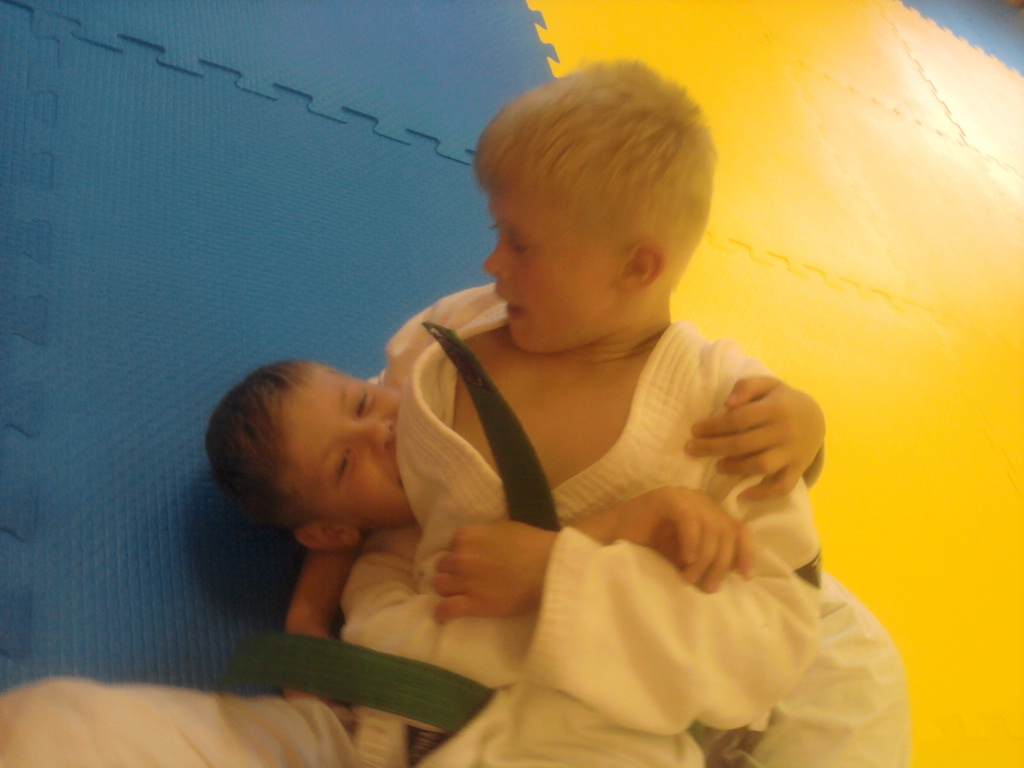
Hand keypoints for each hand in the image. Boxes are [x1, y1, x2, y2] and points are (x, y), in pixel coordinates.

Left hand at [432, 520, 556, 622]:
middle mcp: (461, 558)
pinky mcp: (474, 604)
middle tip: (467, 577)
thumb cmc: (533, 544)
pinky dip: (442, 613)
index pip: (451, 545)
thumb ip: (483, 535)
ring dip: (448, 589)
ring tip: (459, 594)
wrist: (549, 566)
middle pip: (442, 566)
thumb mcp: (503, 528)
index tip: (470, 559)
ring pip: (440, 586)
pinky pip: (446, 609)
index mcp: (467, 536)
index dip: (460, 553)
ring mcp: (465, 582)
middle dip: (452, 571)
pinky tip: (444, 616)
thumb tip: (476, 544)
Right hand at [574, 487, 753, 592]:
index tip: (744, 577)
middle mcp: (701, 501)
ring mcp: (684, 496)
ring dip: (704, 558)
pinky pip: (689, 518)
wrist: (613, 539)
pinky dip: (691, 540)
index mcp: (710, 513)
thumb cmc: (651, 551)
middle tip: (707, 587)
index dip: (746, 552)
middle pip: (726, 530)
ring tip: (689, 578)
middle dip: (720, 563)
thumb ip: (710, 559)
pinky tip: (685, 559)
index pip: (738, 528)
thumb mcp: (688, 559)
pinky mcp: (667, 497)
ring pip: (711, 526)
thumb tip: (738, 572)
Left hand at [686, 377, 824, 501]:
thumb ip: (746, 387)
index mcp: (775, 408)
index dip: (713, 426)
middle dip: (712, 448)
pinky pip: (781, 486)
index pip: (738, 419)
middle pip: (743, 444)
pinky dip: (762, 494)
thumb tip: (727, 404)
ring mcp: (791, 453)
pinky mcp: (797, 469)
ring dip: (735, 468)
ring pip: (760, 466)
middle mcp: (784, 431)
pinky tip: (742, 496)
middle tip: (691, 449)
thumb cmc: (782, 400)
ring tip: (717, 466)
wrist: (816, 418)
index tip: (694, 430)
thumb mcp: (768, 384)